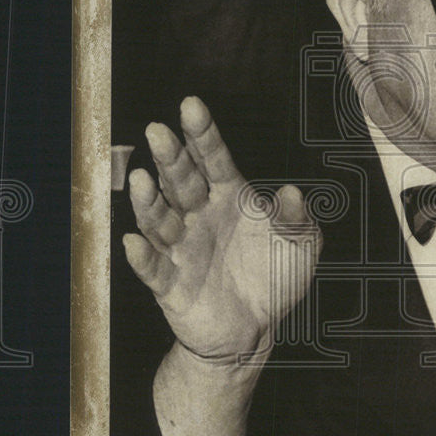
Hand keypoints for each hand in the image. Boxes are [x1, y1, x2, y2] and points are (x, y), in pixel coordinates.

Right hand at [123, 96, 322, 361]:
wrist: (255, 330)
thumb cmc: (275, 278)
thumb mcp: (301, 246)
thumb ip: (298, 219)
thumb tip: (294, 192)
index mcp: (229, 197)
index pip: (213, 159)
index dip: (202, 134)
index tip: (191, 106)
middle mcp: (199, 216)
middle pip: (182, 181)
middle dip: (170, 157)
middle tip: (158, 131)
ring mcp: (182, 248)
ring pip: (160, 220)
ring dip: (149, 201)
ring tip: (142, 178)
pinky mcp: (170, 285)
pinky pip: (154, 269)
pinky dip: (143, 257)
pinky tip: (134, 242)